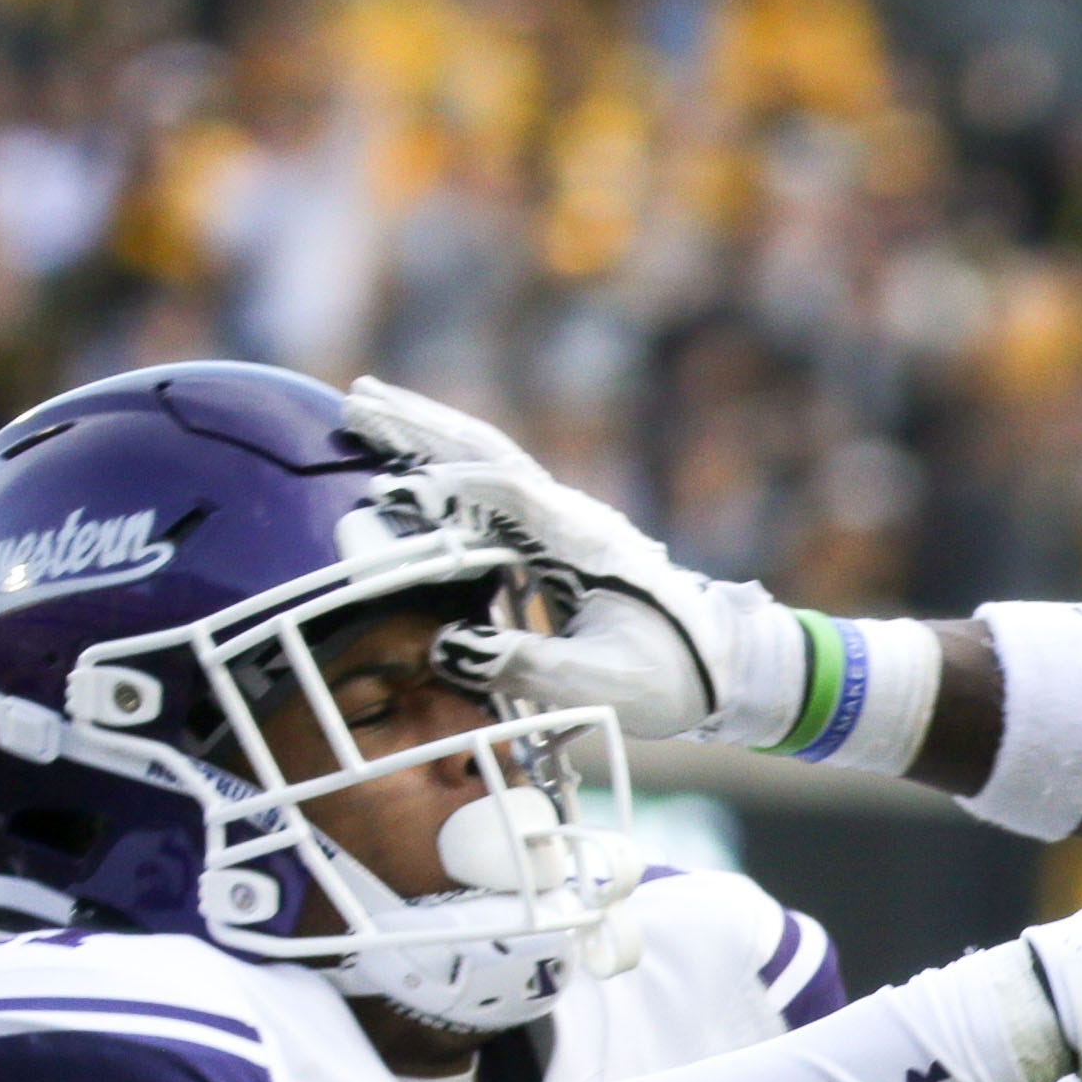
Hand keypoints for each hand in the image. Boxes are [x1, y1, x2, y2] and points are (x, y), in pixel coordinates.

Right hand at [342, 377, 803, 744]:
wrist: (726, 666)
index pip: (507, 493)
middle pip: (487, 452)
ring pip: (488, 460)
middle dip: (420, 426)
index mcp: (582, 542)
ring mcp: (565, 522)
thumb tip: (447, 646)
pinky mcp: (558, 538)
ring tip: (366, 405)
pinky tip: (413, 463)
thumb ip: (527, 666)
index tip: (392, 487)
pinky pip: (494, 488)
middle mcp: (570, 518)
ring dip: (427, 432)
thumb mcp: (601, 683)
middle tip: (356, 398)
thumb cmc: (672, 676)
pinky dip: (448, 465)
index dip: (450, 488)